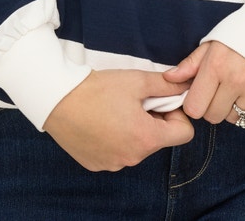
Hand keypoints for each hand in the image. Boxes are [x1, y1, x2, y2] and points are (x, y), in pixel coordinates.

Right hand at [43, 69, 193, 171]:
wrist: (58, 99)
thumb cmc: (98, 89)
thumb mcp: (137, 80)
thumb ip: (167, 85)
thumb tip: (186, 86)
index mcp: (146, 138)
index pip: (184, 133)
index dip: (177, 113)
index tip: (161, 100)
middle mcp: (132, 158)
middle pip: (159, 139)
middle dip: (154, 119)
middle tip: (135, 100)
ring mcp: (114, 164)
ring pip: (139, 146)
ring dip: (136, 129)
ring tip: (116, 109)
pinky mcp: (97, 164)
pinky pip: (118, 152)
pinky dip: (117, 138)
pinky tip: (103, 120)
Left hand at [164, 41, 244, 124]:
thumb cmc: (241, 33)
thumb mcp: (213, 43)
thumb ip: (191, 64)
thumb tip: (169, 78)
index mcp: (216, 66)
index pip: (194, 107)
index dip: (196, 102)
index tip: (202, 92)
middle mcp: (235, 80)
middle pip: (213, 117)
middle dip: (214, 106)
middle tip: (222, 88)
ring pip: (234, 119)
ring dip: (234, 107)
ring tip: (240, 85)